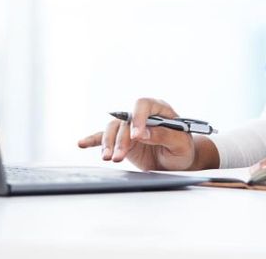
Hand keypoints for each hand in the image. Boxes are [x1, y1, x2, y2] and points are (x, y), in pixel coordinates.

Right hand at [77, 98, 196, 170]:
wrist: (179, 160)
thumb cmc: (183, 149)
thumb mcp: (181, 144)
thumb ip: (164, 136)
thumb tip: (143, 132)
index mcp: (160, 109)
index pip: (144, 105)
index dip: (138, 118)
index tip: (137, 136)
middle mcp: (142, 115)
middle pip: (125, 120)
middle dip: (121, 139)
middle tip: (119, 157)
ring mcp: (130, 126)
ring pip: (113, 129)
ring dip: (109, 143)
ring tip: (108, 158)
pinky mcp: (122, 139)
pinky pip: (105, 137)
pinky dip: (93, 140)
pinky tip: (82, 143)